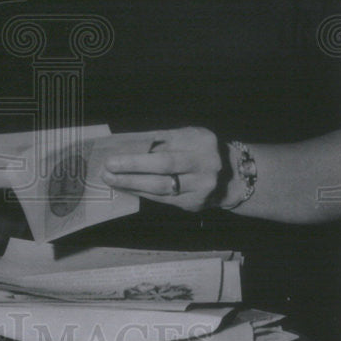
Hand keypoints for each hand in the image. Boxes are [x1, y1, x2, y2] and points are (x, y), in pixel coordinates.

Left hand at [100, 127, 223, 212]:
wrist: (231, 177)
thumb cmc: (200, 151)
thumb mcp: (188, 137)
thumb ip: (162, 139)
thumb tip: (127, 144)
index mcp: (202, 141)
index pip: (166, 143)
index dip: (139, 149)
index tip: (115, 152)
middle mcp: (206, 164)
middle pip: (165, 165)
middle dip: (133, 166)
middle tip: (109, 166)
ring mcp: (202, 186)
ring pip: (161, 186)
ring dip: (132, 183)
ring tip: (111, 179)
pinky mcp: (195, 203)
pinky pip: (162, 199)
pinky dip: (142, 193)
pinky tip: (126, 188)